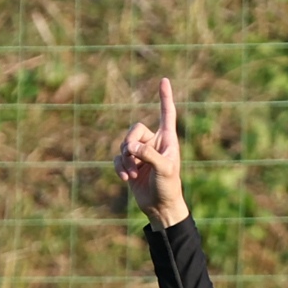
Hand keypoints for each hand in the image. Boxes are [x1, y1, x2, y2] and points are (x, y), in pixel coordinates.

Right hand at [113, 77, 188, 229]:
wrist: (161, 208)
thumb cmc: (169, 187)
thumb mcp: (164, 169)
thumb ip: (149, 154)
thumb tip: (130, 147)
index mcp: (167, 140)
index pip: (166, 113)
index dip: (165, 97)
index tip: (164, 80)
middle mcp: (153, 143)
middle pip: (135, 129)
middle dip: (130, 142)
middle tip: (132, 156)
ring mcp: (141, 154)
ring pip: (124, 145)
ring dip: (125, 159)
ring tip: (132, 174)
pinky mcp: (131, 165)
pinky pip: (118, 158)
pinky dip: (119, 167)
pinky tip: (126, 179)